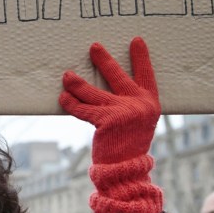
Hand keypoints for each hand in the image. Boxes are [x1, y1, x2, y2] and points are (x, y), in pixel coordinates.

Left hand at [60, 37, 162, 212]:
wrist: (126, 171)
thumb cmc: (128, 146)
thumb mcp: (138, 123)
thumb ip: (130, 105)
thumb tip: (107, 85)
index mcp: (150, 104)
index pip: (146, 76)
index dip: (141, 58)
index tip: (136, 40)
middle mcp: (138, 105)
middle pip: (118, 76)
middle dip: (104, 60)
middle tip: (94, 46)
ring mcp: (123, 112)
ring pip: (93, 92)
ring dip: (77, 84)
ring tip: (66, 75)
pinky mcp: (106, 121)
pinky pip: (83, 108)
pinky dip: (71, 103)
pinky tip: (62, 97)